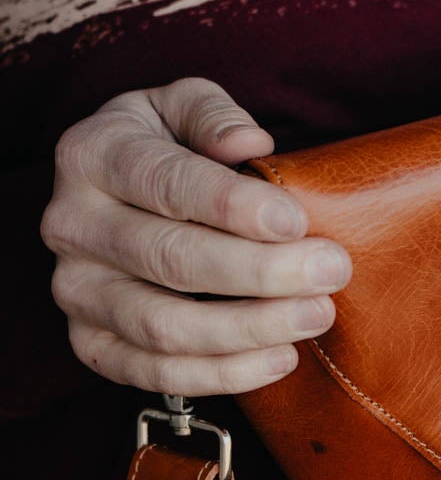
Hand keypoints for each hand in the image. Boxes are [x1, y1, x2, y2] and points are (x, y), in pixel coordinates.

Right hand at [42, 77, 351, 394]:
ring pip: (163, 327)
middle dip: (261, 271)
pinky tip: (281, 357)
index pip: (166, 183)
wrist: (114, 196)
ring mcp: (76, 290)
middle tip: (330, 270)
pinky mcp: (90, 343)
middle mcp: (70, 225)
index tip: (296, 220)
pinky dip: (222, 375)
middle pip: (171, 259)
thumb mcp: (180, 105)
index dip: (234, 206)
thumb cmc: (162, 146)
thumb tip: (248, 143)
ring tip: (316, 315)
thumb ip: (212, 114)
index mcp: (91, 155)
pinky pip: (155, 375)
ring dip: (249, 329)